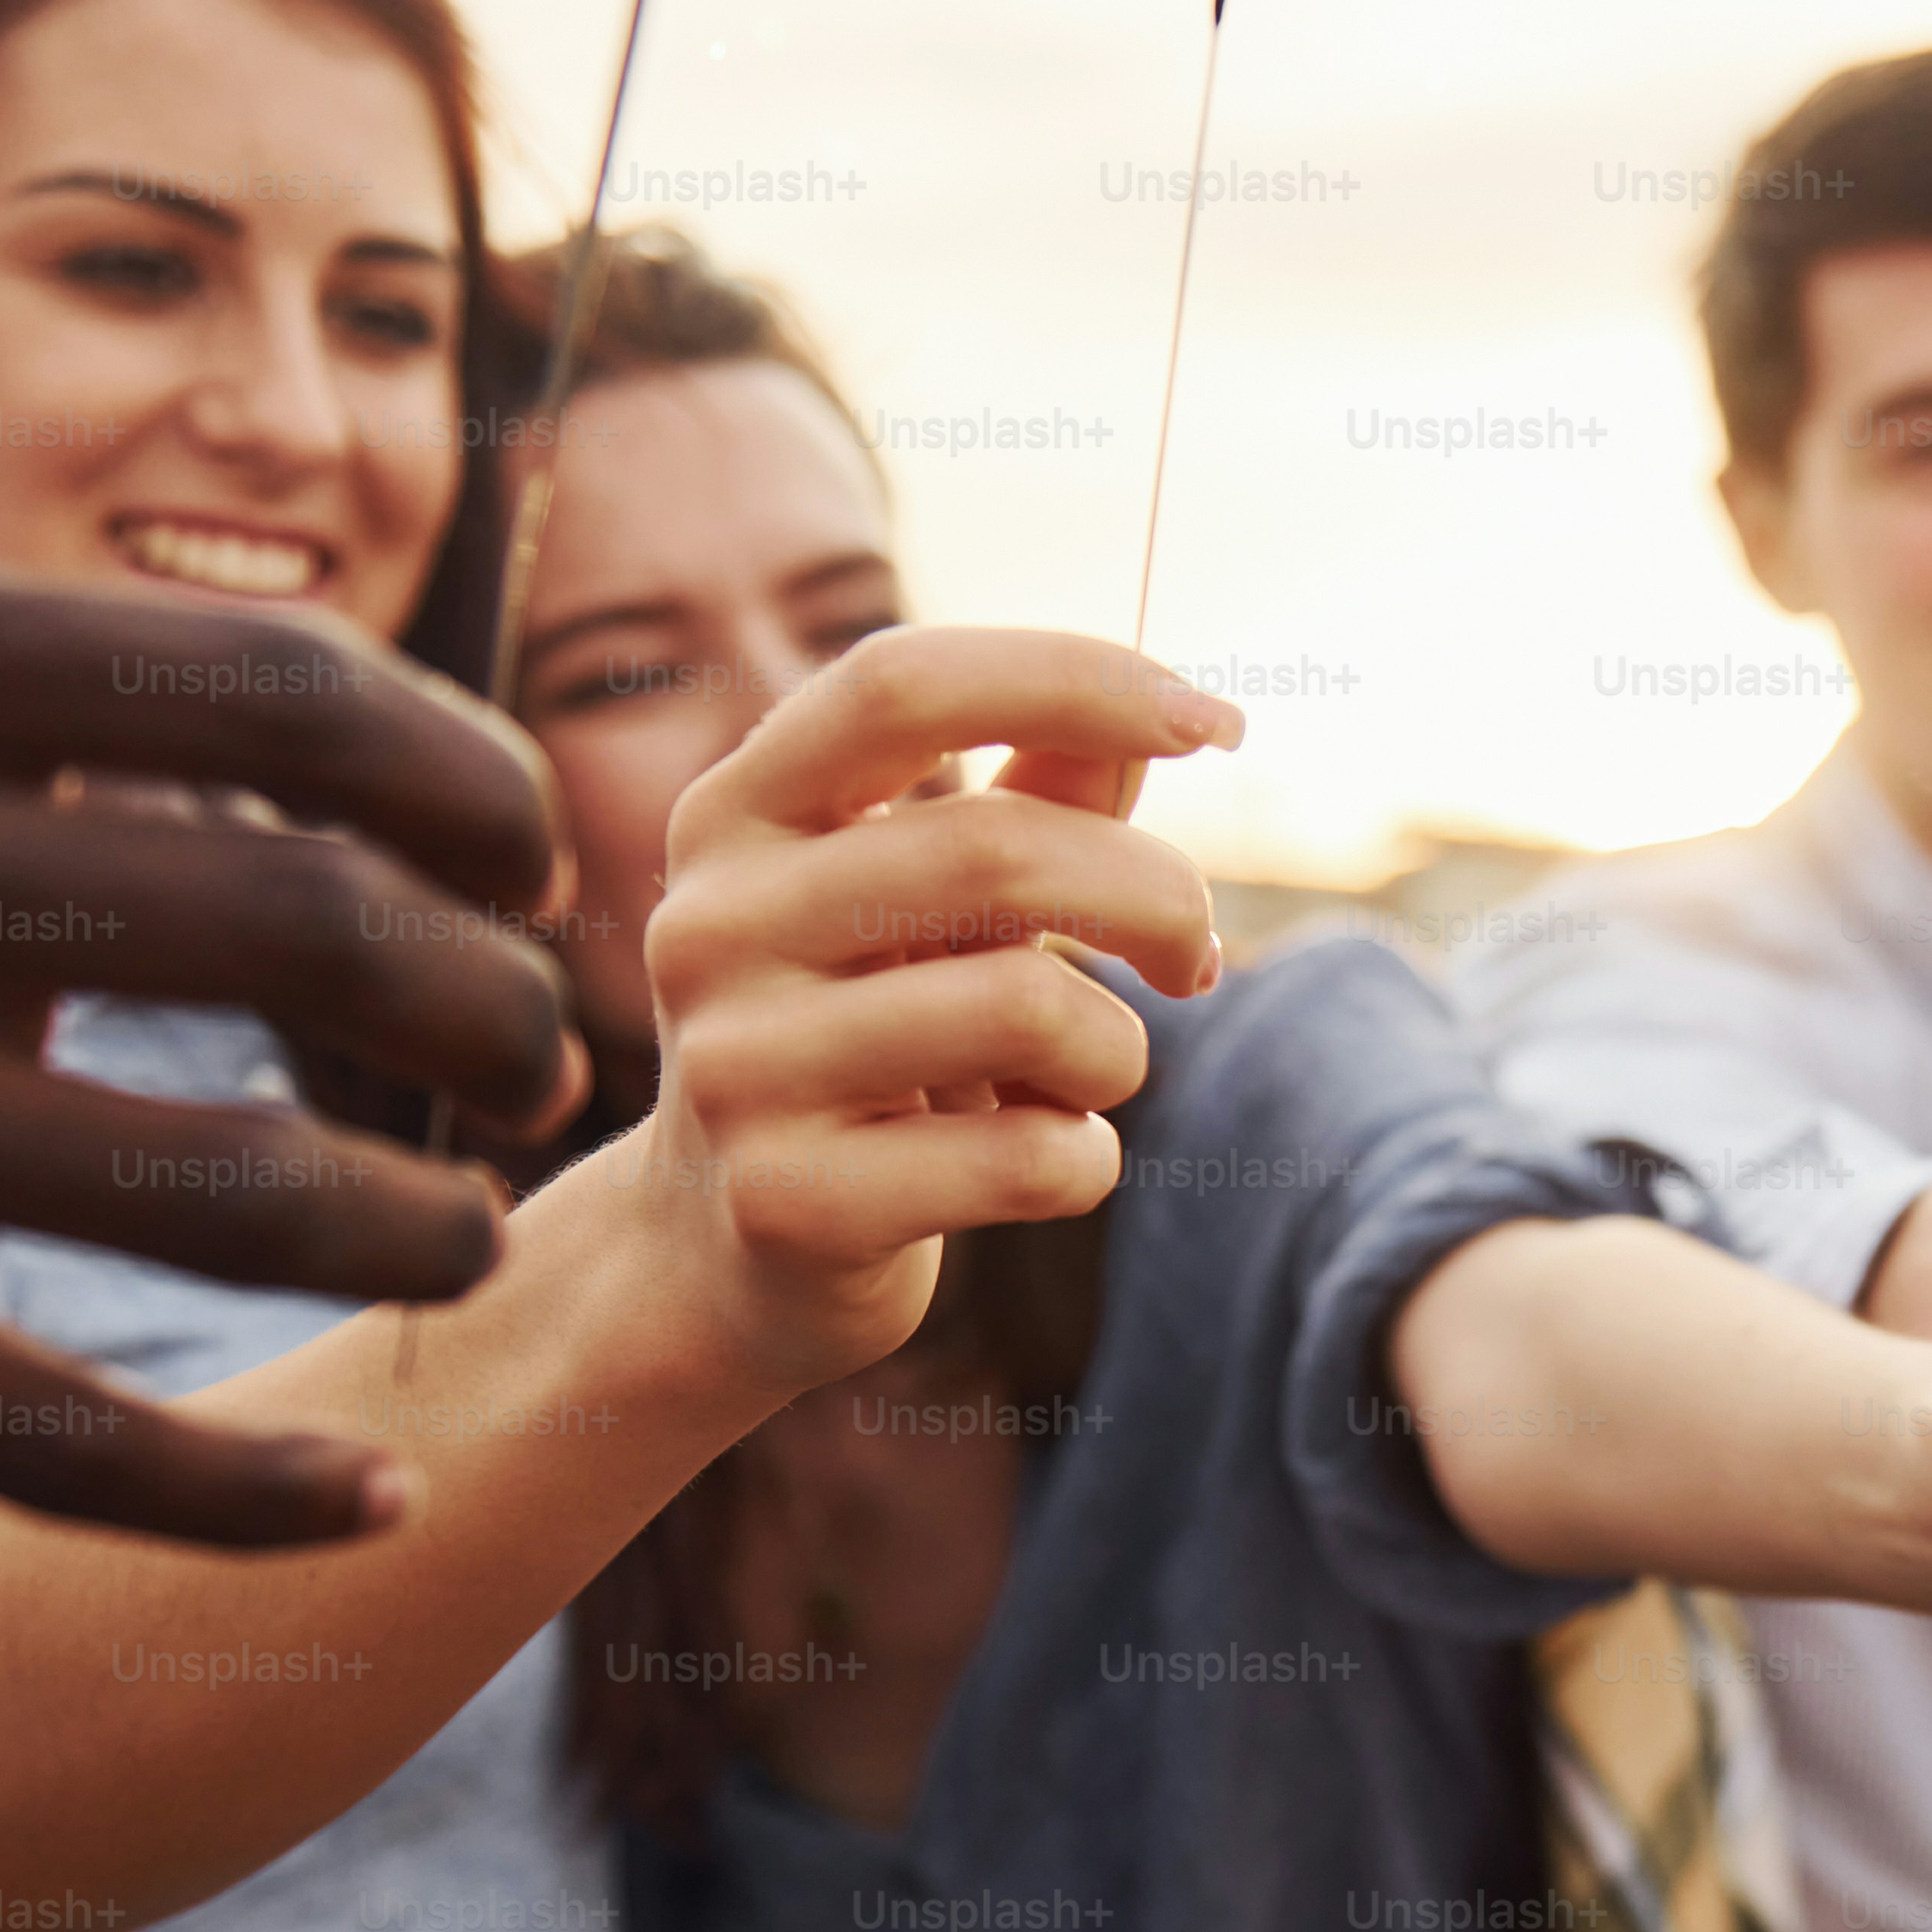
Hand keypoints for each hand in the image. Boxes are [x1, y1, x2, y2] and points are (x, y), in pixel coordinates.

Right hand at [0, 540, 583, 1541]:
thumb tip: (433, 776)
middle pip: (288, 922)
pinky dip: (249, 1500)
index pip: (273, 685)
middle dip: (485, 1006)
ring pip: (214, 1192)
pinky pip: (51, 1444)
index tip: (528, 867)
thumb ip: (81, 680)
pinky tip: (373, 1504)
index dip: (469, 785)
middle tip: (537, 1060)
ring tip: (463, 1228)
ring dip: (413, 1225)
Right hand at [637, 627, 1238, 1396]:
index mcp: (738, 813)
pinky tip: (1047, 1163)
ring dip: (1118, 1049)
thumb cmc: (863, 1039)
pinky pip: (1029, 1161)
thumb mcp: (925, 906)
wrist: (721, 1253)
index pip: (900, 685)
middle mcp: (713, 924)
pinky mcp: (788, 1205)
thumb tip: (1167, 715)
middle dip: (1156, 895)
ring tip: (1087, 1078)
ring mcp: (736, 1068)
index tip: (1218, 723)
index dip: (1075, 678)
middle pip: (998, 851)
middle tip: (1195, 954)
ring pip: (1030, 1011)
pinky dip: (1087, 1161)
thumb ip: (1036, 800)